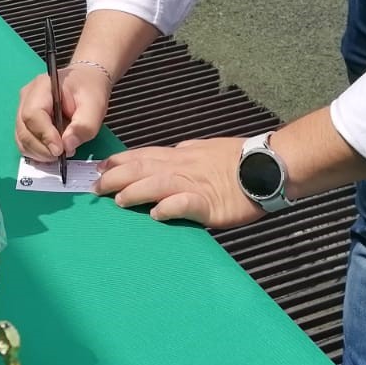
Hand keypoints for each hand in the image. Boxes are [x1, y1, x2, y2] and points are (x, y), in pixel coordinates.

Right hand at [15, 63, 110, 162]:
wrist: (85, 82)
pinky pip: (25, 142)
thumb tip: (67, 146)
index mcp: (42, 87)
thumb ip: (84, 126)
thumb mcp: (95, 105)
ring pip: (22, 139)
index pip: (33, 114)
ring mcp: (23, 109)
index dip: (45, 135)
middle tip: (63, 155)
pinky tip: (53, 151)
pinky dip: (37, 152)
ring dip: (39, 153)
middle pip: (23, 130)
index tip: (60, 150)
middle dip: (42, 149)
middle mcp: (27, 97)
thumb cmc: (89, 89)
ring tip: (60, 153)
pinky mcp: (25, 122)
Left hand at [96, 138, 265, 227]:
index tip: (100, 167)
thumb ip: (183, 155)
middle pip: (144, 167)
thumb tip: (165, 156)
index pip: (144, 155)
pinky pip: (188, 204)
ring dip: (137, 190)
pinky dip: (171, 207)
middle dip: (117, 176)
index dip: (119, 161)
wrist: (269, 165)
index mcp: (182, 155)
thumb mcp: (205, 150)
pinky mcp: (211, 203)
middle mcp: (184, 166)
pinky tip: (157, 214)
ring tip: (119, 200)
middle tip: (96, 186)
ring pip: (159, 183)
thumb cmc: (239, 160)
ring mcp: (197, 184)